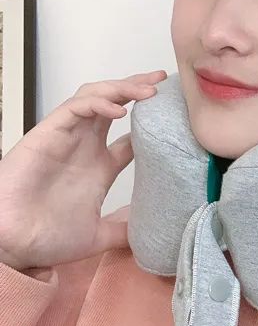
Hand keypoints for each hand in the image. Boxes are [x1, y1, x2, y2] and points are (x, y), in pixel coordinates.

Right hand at [0, 70, 166, 270]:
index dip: (151, 122)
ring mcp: (67, 138)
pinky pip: (74, 108)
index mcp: (99, 166)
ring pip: (96, 97)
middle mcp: (85, 146)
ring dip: (122, 89)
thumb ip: (123, 232)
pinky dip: (97, 103)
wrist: (12, 244)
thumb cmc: (45, 237)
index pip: (131, 136)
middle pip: (115, 103)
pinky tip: (119, 110)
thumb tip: (150, 235)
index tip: (175, 113)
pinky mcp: (47, 134)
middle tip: (163, 81)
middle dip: (138, 88)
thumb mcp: (98, 236)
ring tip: (148, 90)